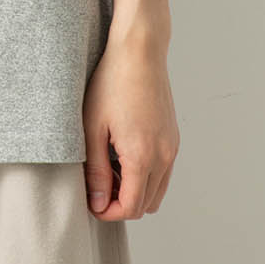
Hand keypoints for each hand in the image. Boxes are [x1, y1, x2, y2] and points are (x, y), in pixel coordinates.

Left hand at [82, 25, 178, 220]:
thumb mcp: (93, 128)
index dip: (108, 212)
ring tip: (108, 168)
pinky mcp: (174, 137)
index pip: (131, 208)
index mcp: (143, 156)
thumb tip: (98, 202)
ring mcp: (172, 146)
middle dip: (121, 203)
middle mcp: (164, 155)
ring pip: (157, 191)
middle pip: (146, 205)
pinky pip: (163, 171)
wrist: (139, 50)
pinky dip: (146, 174)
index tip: (91, 201)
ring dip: (135, 190)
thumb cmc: (112, 82)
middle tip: (97, 184)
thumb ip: (95, 170)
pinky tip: (123, 153)